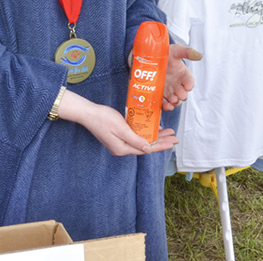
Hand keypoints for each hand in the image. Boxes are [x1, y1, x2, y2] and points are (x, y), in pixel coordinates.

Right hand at [57, 90, 178, 155]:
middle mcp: (121, 148)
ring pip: (141, 141)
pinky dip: (144, 133)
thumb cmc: (103, 119)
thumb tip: (148, 149)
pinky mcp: (117, 136)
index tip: (172, 143)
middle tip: (174, 138)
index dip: (161, 145)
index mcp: (122, 148)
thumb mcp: (121, 129)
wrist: (88, 113)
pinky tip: (151, 128)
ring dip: (154, 136)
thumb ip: (135, 139)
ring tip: (167, 132)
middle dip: (161, 141)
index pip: (146, 149)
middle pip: (145, 146)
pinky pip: (135, 136)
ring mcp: (119, 142)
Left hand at [162, 43, 202, 110]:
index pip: (189, 81)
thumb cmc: (166, 54)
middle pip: (183, 93)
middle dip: (182, 95)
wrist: (151, 57)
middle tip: (180, 95)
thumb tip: (200, 55)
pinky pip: (164, 103)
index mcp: (183, 75)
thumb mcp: (176, 50)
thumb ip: (187, 52)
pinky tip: (166, 105)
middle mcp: (177, 84)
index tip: (188, 86)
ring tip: (173, 99)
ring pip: (175, 100)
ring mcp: (169, 91)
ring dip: (175, 102)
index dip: (189, 84)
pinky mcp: (161, 95)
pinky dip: (166, 106)